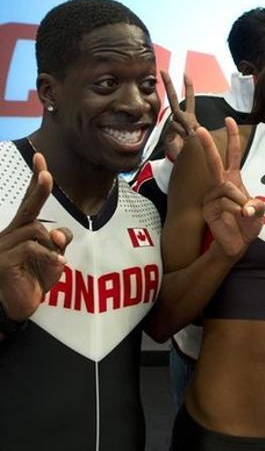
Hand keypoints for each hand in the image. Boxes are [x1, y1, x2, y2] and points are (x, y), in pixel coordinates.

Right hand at [0, 153, 71, 321]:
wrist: (19, 305)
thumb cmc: (36, 278)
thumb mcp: (54, 256)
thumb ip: (58, 241)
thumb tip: (59, 232)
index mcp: (23, 229)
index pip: (30, 201)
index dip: (36, 181)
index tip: (40, 158)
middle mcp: (11, 233)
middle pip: (28, 206)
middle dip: (39, 188)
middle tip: (46, 174)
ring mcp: (4, 246)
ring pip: (36, 231)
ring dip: (53, 244)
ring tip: (58, 260)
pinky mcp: (3, 260)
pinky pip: (31, 248)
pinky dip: (50, 255)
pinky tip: (60, 265)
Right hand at [161, 71, 199, 160]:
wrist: (184, 160)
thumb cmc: (191, 148)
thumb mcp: (197, 135)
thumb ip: (193, 128)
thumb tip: (188, 125)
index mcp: (189, 116)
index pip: (189, 98)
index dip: (188, 86)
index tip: (185, 75)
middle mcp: (180, 118)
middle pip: (174, 99)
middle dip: (169, 85)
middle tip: (164, 72)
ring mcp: (173, 124)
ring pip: (177, 116)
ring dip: (185, 125)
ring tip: (190, 133)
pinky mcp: (169, 132)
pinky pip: (175, 126)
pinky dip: (180, 131)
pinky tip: (185, 137)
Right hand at [198, 121, 264, 258]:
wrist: (236, 244)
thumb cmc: (247, 225)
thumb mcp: (259, 213)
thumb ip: (258, 206)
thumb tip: (247, 208)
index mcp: (233, 180)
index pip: (232, 156)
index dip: (231, 139)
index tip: (229, 120)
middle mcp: (220, 185)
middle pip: (213, 161)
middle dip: (208, 145)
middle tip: (199, 128)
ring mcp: (212, 196)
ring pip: (228, 188)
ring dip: (241, 201)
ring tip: (244, 214)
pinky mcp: (207, 208)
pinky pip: (224, 202)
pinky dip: (236, 210)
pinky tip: (237, 218)